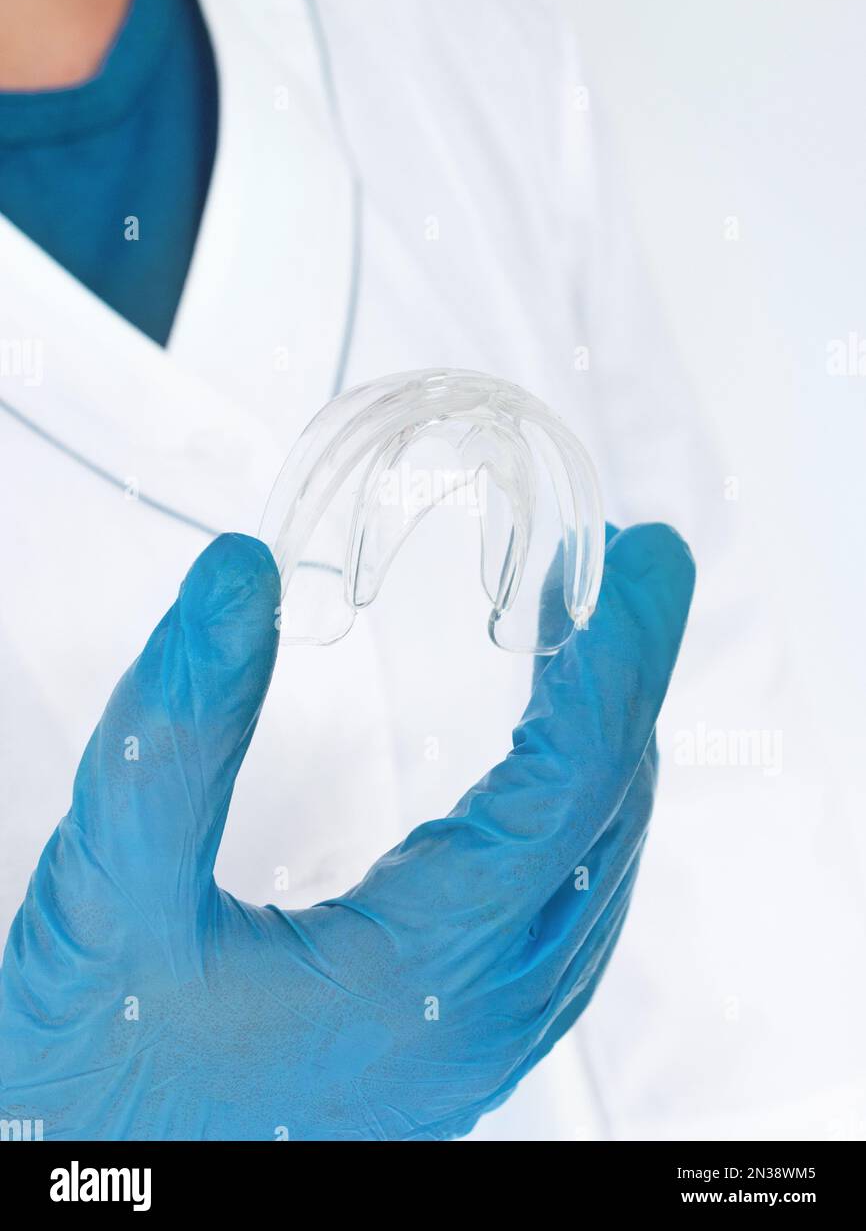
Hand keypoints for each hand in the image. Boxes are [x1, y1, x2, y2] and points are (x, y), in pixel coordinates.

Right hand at [0, 523, 693, 1139]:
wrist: (92, 1195)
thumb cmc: (97, 1069)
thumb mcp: (108, 888)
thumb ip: (176, 728)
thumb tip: (239, 576)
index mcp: (424, 973)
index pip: (572, 782)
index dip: (618, 653)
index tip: (642, 555)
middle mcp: (484, 1017)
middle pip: (608, 818)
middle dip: (627, 680)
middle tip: (621, 570)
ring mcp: (482, 1042)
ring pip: (599, 872)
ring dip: (606, 745)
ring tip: (592, 643)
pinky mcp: (459, 1043)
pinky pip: (568, 915)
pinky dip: (577, 811)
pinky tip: (547, 767)